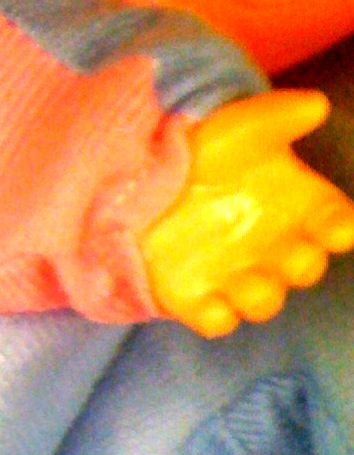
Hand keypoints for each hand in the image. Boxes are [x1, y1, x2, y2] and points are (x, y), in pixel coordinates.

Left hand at [139, 90, 353, 337]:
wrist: (147, 182)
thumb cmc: (209, 154)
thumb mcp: (242, 128)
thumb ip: (279, 117)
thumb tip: (316, 106)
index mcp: (298, 207)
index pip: (335, 223)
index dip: (341, 229)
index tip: (337, 228)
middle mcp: (274, 248)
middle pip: (303, 270)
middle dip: (302, 266)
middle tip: (290, 253)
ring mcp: (236, 278)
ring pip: (264, 302)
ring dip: (261, 296)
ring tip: (246, 280)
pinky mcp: (197, 300)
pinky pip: (217, 322)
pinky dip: (216, 319)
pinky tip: (208, 305)